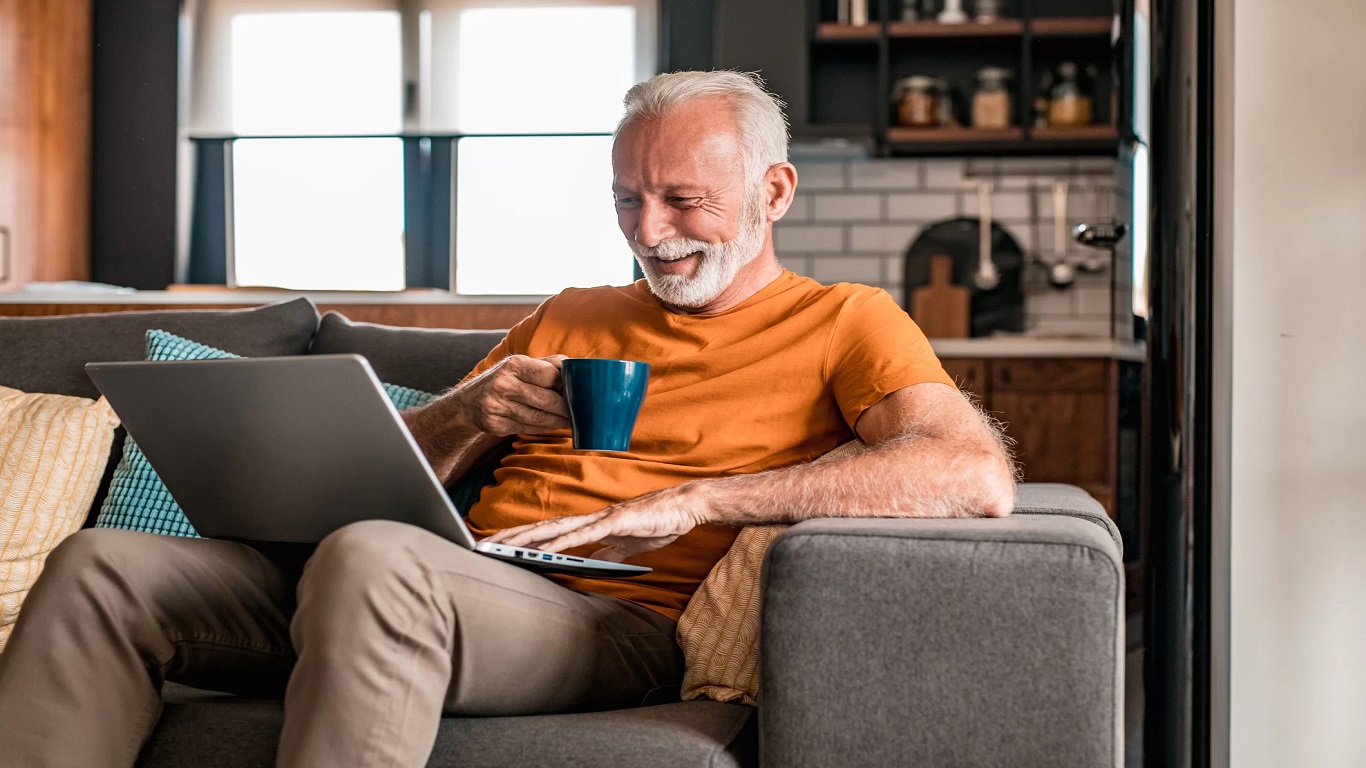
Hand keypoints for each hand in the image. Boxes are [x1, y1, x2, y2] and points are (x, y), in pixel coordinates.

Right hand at [451, 354, 570, 436]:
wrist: (468, 402)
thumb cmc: (505, 379)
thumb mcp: (521, 365)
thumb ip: (548, 364)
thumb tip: (577, 367)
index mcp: (514, 364)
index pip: (550, 376)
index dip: (566, 385)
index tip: (577, 392)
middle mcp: (503, 384)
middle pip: (546, 401)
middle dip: (566, 410)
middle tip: (580, 414)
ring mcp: (497, 405)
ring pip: (538, 418)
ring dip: (559, 422)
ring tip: (571, 422)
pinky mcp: (495, 424)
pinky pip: (528, 429)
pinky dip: (544, 429)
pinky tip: (553, 426)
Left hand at [484, 486, 708, 561]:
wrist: (686, 506)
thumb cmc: (659, 521)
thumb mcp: (627, 545)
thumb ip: (608, 553)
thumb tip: (591, 565)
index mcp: (592, 524)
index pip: (549, 531)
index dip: (523, 537)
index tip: (499, 546)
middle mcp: (590, 518)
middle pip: (543, 528)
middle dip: (512, 537)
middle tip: (484, 546)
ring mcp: (601, 518)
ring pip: (556, 529)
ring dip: (529, 538)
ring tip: (503, 547)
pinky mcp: (616, 522)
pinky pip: (584, 535)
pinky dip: (563, 542)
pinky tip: (546, 550)